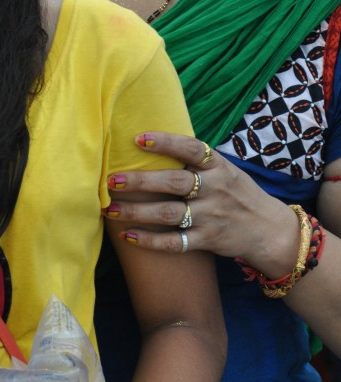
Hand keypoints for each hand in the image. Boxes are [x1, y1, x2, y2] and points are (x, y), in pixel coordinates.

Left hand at [106, 132, 298, 265]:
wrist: (269, 229)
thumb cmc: (237, 193)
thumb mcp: (225, 169)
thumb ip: (197, 159)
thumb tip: (152, 140)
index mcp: (218, 166)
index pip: (191, 148)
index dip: (165, 142)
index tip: (138, 139)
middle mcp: (215, 189)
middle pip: (173, 183)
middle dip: (140, 181)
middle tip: (112, 180)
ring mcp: (211, 216)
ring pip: (168, 214)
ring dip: (136, 212)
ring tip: (110, 209)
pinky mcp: (208, 240)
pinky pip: (174, 242)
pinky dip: (150, 241)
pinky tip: (129, 236)